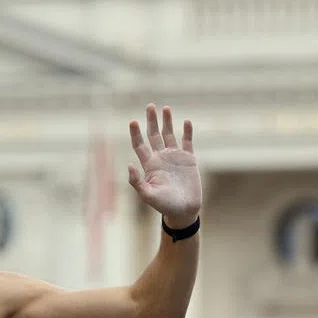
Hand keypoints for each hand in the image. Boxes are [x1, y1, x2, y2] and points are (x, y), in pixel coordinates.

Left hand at [127, 104, 202, 226]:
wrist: (184, 210)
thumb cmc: (164, 205)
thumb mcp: (148, 195)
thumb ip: (137, 182)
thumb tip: (129, 165)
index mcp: (150, 165)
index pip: (140, 145)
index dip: (136, 133)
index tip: (132, 121)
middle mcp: (161, 158)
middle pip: (154, 135)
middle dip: (151, 121)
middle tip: (150, 106)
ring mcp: (175, 157)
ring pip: (169, 135)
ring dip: (167, 122)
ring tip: (165, 108)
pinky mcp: (189, 159)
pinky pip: (187, 142)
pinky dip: (187, 132)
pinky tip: (186, 122)